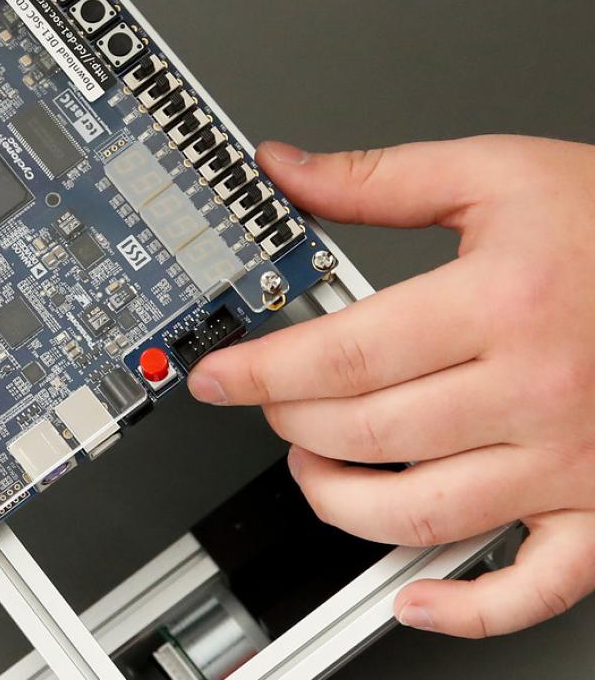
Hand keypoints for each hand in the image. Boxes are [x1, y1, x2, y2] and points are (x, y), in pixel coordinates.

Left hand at [189, 136, 594, 637]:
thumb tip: (286, 171)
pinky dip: (471, 607)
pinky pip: (537, 585)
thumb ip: (380, 180)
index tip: (218, 376)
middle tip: (271, 405)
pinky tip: (417, 596)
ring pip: (424, 513)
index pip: (344, 356)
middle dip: (292, 423)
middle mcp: (536, 390)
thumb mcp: (499, 175)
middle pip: (369, 433)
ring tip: (316, 468)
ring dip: (342, 502)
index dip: (262, 371)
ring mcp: (571, 459)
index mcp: (501, 304)